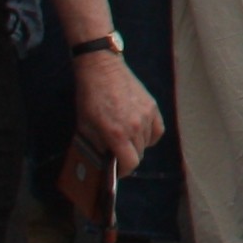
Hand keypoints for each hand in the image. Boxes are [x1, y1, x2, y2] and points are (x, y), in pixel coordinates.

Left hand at [70, 47, 165, 173]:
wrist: (102, 69)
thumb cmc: (89, 97)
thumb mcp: (85, 125)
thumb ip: (97, 144)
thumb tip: (106, 158)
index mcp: (116, 133)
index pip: (130, 163)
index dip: (124, 172)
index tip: (117, 172)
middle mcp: (135, 126)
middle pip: (139, 154)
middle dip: (128, 158)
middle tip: (118, 155)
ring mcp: (146, 116)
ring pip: (148, 143)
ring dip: (138, 146)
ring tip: (126, 140)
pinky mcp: (152, 106)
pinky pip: (157, 130)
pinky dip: (150, 135)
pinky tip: (140, 133)